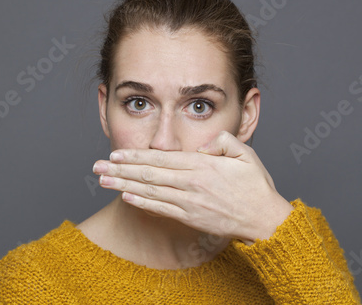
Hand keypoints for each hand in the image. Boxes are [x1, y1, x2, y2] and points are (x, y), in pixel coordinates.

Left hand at [92, 130, 293, 244]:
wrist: (264, 219)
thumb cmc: (256, 186)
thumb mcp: (245, 154)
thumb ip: (222, 142)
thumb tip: (202, 145)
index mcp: (202, 165)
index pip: (161, 158)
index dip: (135, 155)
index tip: (116, 153)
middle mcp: (191, 184)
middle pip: (149, 174)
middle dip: (120, 169)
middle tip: (97, 166)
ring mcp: (189, 203)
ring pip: (149, 192)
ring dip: (123, 186)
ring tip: (103, 181)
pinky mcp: (190, 218)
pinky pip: (160, 210)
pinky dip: (141, 203)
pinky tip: (125, 198)